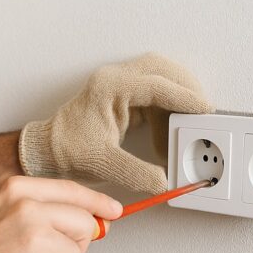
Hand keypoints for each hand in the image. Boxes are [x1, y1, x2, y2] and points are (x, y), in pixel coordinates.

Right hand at [0, 175, 121, 252]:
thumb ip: (46, 217)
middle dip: (80, 239)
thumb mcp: (8, 225)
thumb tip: (94, 222)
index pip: (69, 188)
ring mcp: (31, 215)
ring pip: (84, 232)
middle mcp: (22, 193)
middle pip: (83, 210)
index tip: (113, 210)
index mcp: (13, 185)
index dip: (95, 202)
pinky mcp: (40, 240)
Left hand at [19, 52, 212, 194]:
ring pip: (160, 78)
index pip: (157, 86)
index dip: (185, 98)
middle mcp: (116, 79)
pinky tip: (170, 129)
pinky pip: (153, 93)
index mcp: (110, 87)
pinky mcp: (123, 95)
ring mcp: (119, 84)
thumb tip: (165, 182)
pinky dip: (167, 108)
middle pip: (162, 70)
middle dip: (186, 90)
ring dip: (177, 99)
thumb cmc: (66, 149)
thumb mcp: (104, 164)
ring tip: (186, 126)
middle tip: (202, 114)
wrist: (48, 149)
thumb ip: (137, 174)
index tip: (205, 110)